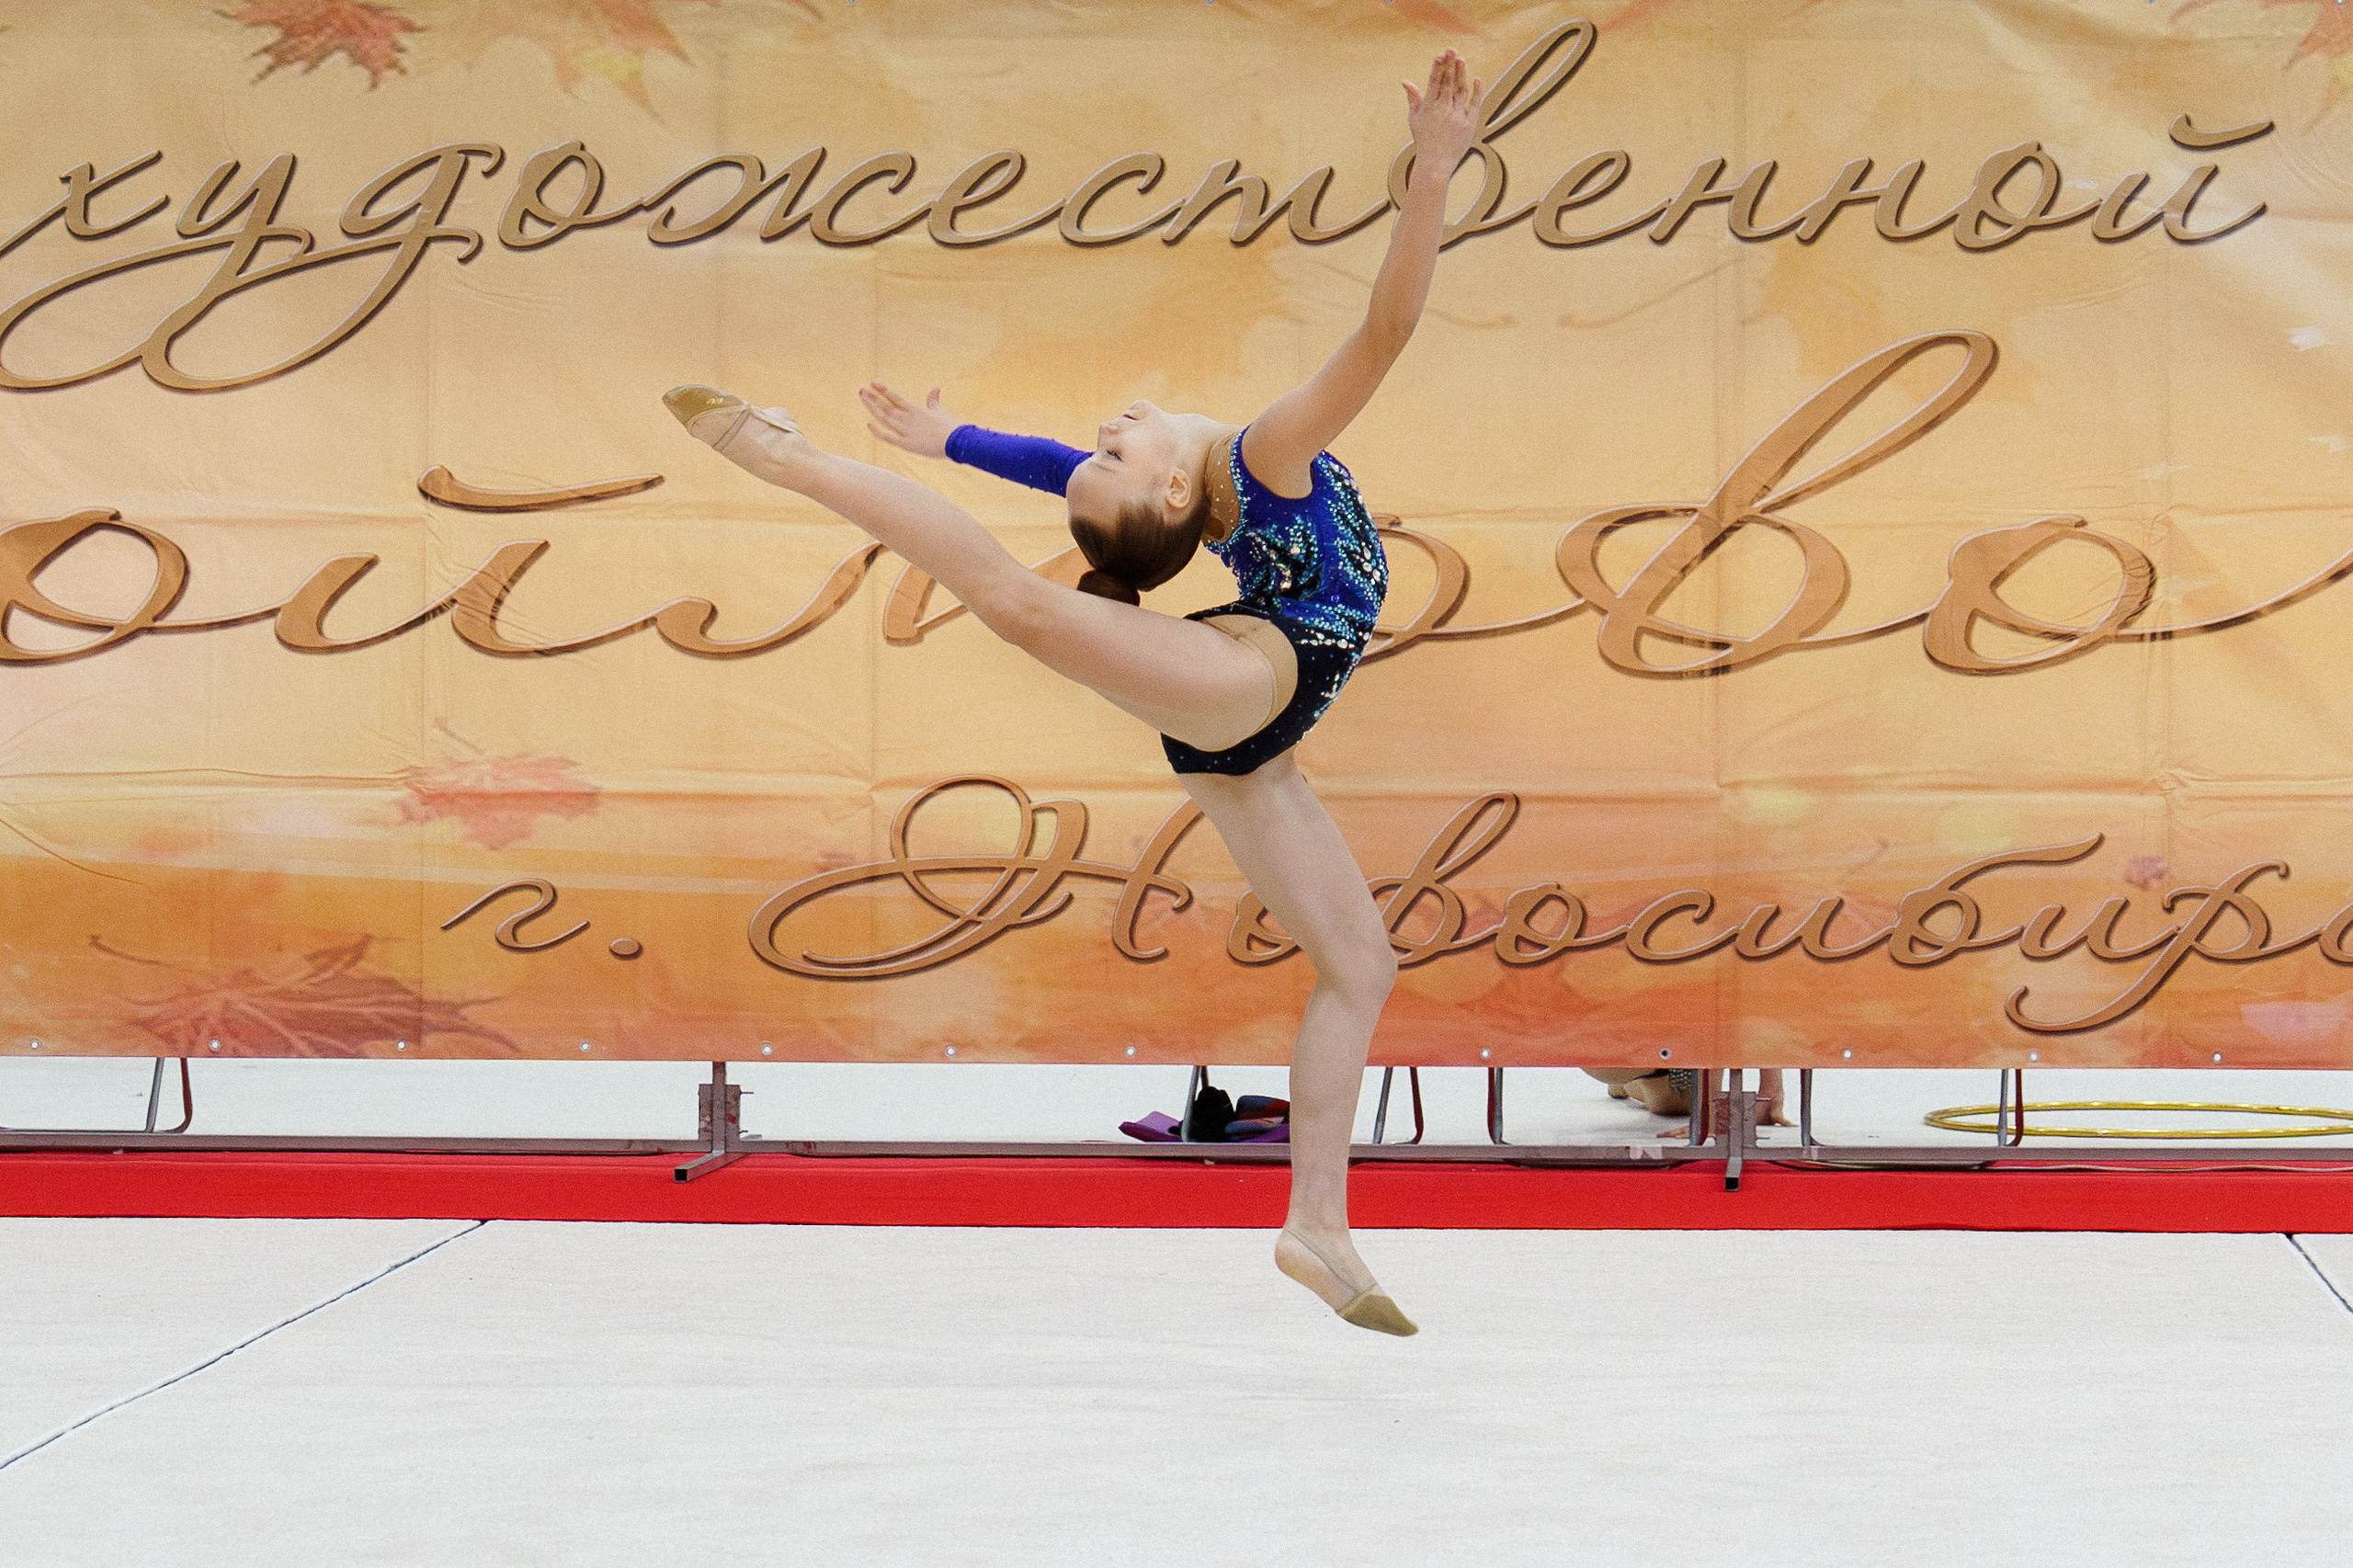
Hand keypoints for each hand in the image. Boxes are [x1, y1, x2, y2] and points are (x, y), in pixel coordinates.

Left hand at [858, 381, 958, 458]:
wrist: (956, 442)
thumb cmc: (950, 427)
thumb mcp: (940, 411)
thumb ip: (933, 400)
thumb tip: (936, 387)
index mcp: (915, 410)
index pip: (896, 397)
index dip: (884, 390)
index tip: (873, 382)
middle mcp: (908, 418)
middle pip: (886, 406)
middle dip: (873, 397)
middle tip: (861, 389)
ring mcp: (906, 431)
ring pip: (884, 418)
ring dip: (872, 408)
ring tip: (862, 398)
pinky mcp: (906, 444)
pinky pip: (888, 437)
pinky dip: (878, 431)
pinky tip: (869, 424)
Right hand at [1402, 48, 1481, 179]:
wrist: (1435, 165)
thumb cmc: (1424, 141)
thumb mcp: (1414, 119)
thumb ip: (1413, 98)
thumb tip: (1405, 81)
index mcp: (1428, 108)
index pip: (1434, 83)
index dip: (1437, 68)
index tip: (1440, 55)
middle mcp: (1442, 110)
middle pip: (1447, 83)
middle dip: (1449, 65)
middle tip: (1452, 49)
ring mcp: (1456, 117)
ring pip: (1460, 90)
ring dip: (1461, 74)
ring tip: (1461, 59)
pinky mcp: (1469, 124)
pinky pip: (1474, 104)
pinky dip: (1476, 91)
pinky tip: (1477, 79)